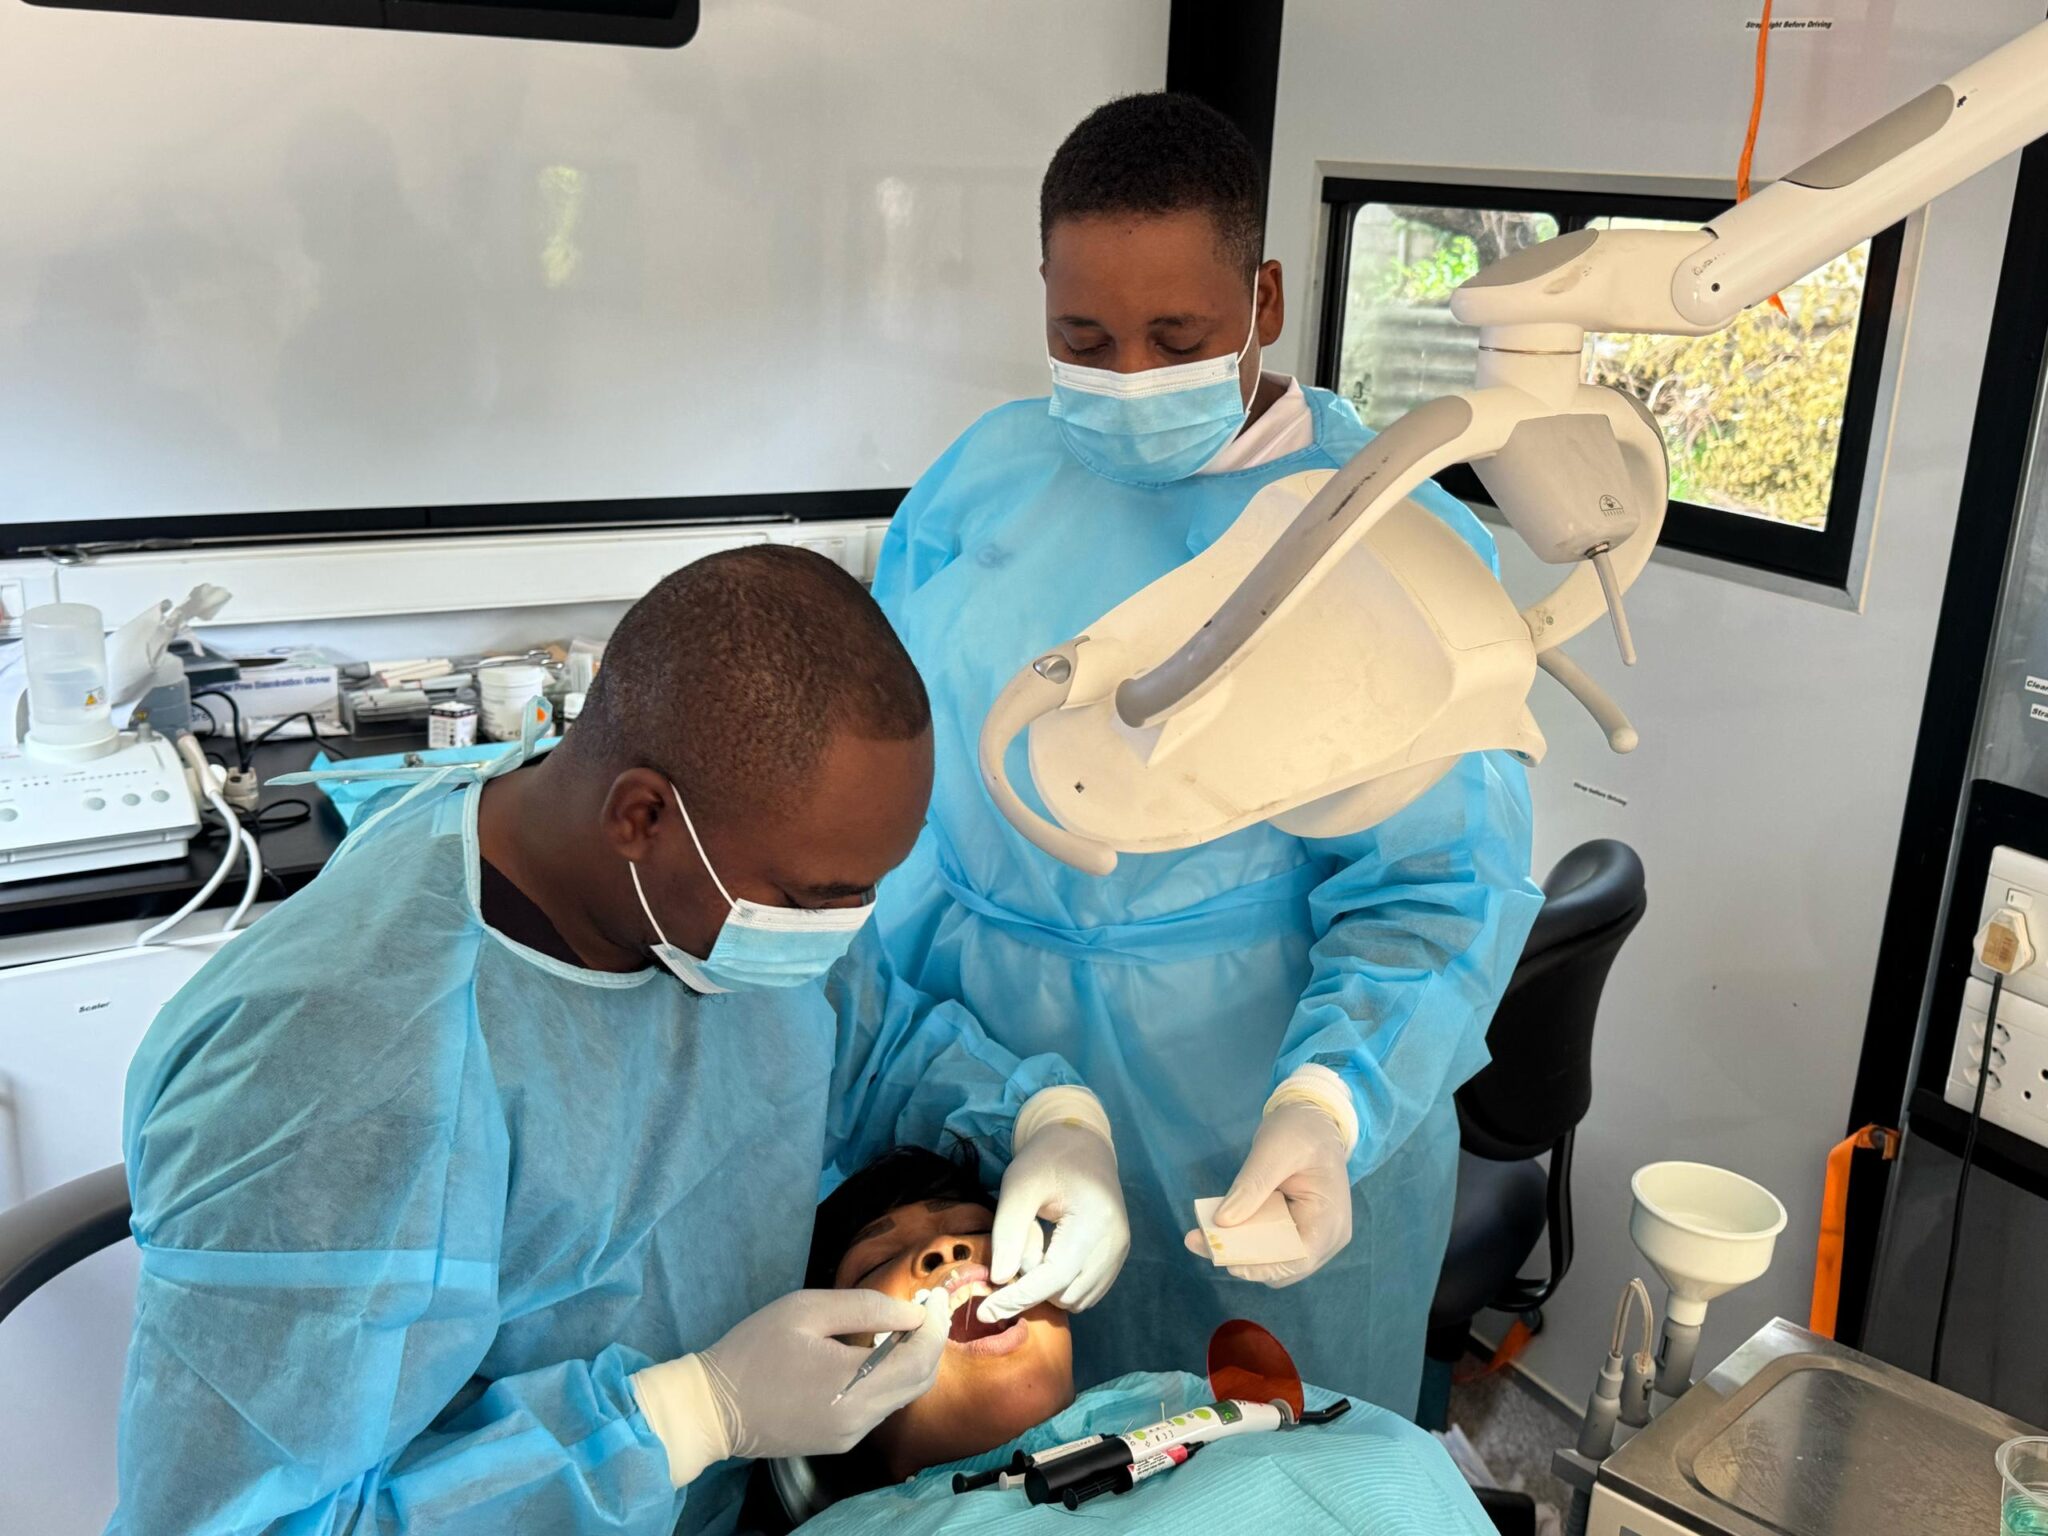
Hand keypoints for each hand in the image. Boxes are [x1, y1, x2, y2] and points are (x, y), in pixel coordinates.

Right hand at [634, 1286, 949, 1480]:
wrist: (713, 1409)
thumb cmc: (755, 1350)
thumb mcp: (807, 1310)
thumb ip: (866, 1307)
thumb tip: (913, 1311)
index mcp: (854, 1383)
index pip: (920, 1358)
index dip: (935, 1326)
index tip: (936, 1298)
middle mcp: (860, 1417)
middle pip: (919, 1380)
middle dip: (930, 1343)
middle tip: (926, 1309)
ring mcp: (850, 1434)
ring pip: (902, 1397)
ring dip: (911, 1362)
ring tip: (900, 1327)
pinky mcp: (839, 1442)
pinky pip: (879, 1409)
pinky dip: (889, 1380)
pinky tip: (874, 1356)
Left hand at [980, 1114, 1128, 1322]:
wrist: (1081, 1144)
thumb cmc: (1046, 1160)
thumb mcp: (1018, 1187)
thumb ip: (1008, 1233)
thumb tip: (1000, 1280)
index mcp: (1094, 1219)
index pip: (1055, 1276)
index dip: (1019, 1297)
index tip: (985, 1311)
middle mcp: (1115, 1242)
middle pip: (1065, 1292)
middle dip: (1033, 1283)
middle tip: (1022, 1240)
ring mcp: (1120, 1252)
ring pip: (1076, 1299)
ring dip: (1047, 1286)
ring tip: (1040, 1242)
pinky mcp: (1117, 1258)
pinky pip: (1085, 1292)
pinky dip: (1061, 1285)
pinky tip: (1053, 1253)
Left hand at [1184, 1101, 1351, 1286]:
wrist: (1314, 1120)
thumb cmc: (1301, 1130)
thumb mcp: (1275, 1150)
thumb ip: (1252, 1186)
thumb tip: (1222, 1221)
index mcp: (1330, 1221)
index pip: (1297, 1259)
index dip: (1261, 1265)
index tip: (1223, 1257)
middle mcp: (1325, 1238)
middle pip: (1281, 1264)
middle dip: (1241, 1256)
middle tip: (1197, 1240)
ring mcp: (1311, 1236)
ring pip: (1271, 1258)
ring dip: (1238, 1249)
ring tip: (1200, 1234)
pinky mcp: (1295, 1229)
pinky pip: (1267, 1243)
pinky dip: (1243, 1237)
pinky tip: (1216, 1223)